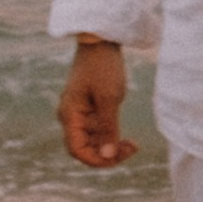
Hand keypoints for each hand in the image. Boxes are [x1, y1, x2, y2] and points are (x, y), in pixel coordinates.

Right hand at [57, 38, 137, 168]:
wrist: (101, 41)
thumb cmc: (103, 67)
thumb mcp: (109, 98)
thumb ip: (108, 129)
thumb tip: (107, 156)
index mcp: (69, 115)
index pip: (77, 150)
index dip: (95, 161)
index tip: (117, 158)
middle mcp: (71, 117)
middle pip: (85, 149)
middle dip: (107, 155)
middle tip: (131, 150)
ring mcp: (80, 114)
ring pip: (93, 142)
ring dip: (111, 147)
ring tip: (133, 144)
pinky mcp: (90, 110)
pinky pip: (98, 132)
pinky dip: (112, 137)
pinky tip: (128, 138)